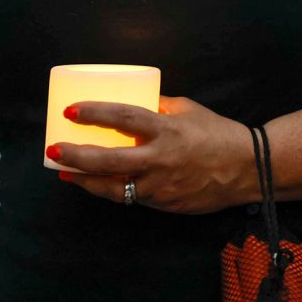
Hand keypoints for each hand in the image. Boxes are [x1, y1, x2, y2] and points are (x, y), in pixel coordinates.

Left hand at [49, 96, 255, 214]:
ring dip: (85, 180)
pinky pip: (130, 197)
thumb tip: (132, 98)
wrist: (248, 169)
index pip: (123, 118)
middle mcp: (160, 159)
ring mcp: (161, 186)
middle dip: (76, 156)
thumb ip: (158, 105)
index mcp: (166, 129)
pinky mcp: (164, 204)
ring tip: (65, 172)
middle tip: (53, 150)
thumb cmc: (217, 133)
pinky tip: (95, 184)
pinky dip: (111, 190)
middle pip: (108, 160)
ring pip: (114, 187)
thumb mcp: (187, 110)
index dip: (94, 113)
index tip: (70, 111)